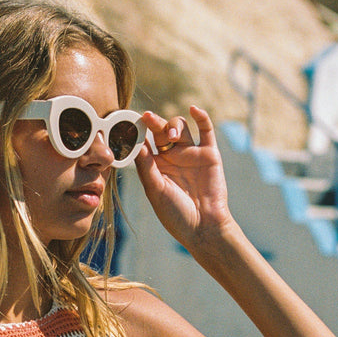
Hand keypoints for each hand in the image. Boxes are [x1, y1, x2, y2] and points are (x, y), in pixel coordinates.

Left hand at [135, 106, 232, 252]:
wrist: (203, 226)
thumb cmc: (175, 213)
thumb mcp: (155, 190)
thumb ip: (146, 166)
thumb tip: (135, 143)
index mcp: (156, 167)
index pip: (145, 142)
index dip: (138, 132)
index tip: (129, 122)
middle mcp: (172, 158)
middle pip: (161, 131)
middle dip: (154, 123)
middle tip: (147, 118)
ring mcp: (190, 154)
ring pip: (180, 127)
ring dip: (173, 125)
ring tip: (170, 135)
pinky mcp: (209, 153)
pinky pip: (206, 130)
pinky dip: (201, 117)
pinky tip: (193, 110)